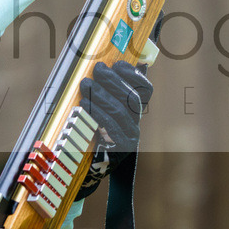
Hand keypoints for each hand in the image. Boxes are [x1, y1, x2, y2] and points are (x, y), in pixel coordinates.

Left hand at [76, 60, 153, 198]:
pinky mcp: (119, 149)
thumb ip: (103, 88)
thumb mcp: (97, 108)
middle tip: (97, 69)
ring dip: (101, 94)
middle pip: (131, 97)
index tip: (117, 64)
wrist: (83, 165)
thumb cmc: (89, 130)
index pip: (145, 89)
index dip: (134, 75)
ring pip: (120, 110)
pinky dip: (96, 112)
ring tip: (86, 84)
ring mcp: (129, 137)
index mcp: (134, 110)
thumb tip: (102, 63)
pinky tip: (84, 103)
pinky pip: (109, 126)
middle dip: (114, 80)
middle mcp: (135, 123)